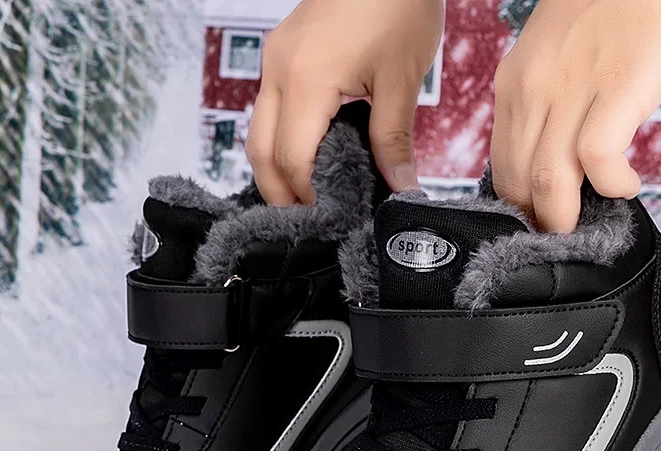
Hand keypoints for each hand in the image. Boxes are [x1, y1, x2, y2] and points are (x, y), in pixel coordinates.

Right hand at [246, 0, 443, 205]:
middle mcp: (278, 70)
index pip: (291, 160)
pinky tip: (308, 155)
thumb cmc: (397, 4)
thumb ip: (394, 140)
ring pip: (258, 130)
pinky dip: (281, 140)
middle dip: (278, 191)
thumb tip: (401, 187)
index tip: (327, 219)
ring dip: (275, 167)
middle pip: (260, 150)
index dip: (305, 197)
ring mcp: (275, 58)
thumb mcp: (401, 80)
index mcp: (306, 80)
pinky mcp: (282, 52)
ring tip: (306, 194)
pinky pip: (270, 107)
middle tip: (307, 219)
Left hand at [491, 0, 660, 231]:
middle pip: (516, 182)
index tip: (534, 223)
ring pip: (547, 181)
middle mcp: (532, 91)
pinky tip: (626, 186)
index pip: (500, 167)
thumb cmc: (607, 9)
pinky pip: (598, 160)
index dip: (516, 206)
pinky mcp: (615, 89)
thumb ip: (544, 107)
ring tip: (582, 225)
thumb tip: (552, 164)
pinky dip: (611, 186)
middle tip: (558, 235)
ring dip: (563, 218)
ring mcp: (572, 91)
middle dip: (535, 221)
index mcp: (513, 86)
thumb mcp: (552, 58)